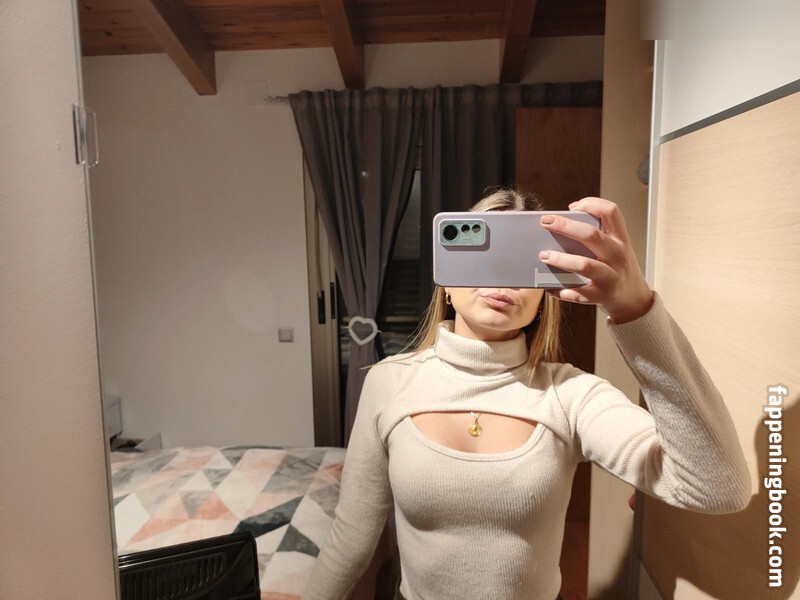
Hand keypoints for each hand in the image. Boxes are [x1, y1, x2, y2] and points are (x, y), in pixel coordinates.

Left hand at [538, 197, 653, 324]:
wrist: (634, 299)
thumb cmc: (618, 268)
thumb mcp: (616, 248)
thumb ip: (597, 236)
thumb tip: (559, 228)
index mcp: (621, 240)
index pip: (611, 212)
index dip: (592, 204)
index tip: (572, 207)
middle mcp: (618, 256)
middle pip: (592, 235)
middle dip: (565, 226)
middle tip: (545, 222)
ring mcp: (611, 277)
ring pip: (584, 265)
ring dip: (561, 259)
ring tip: (544, 255)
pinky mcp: (601, 296)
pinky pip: (577, 293)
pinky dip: (560, 290)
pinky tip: (549, 286)